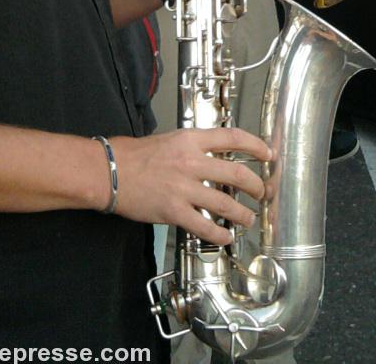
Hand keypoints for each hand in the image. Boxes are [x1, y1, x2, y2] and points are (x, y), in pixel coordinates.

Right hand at [106, 127, 271, 244]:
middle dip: (256, 186)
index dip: (255, 146)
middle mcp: (192, 162)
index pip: (233, 138)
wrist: (107, 171)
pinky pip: (204, 226)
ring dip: (243, 214)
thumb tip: (213, 155)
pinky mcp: (173, 211)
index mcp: (191, 140)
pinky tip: (226, 236)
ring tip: (248, 219)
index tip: (268, 154)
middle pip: (237, 174)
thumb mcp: (168, 139)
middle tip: (262, 193)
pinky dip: (219, 233)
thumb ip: (192, 147)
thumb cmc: (133, 155)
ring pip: (226, 204)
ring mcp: (184, 188)